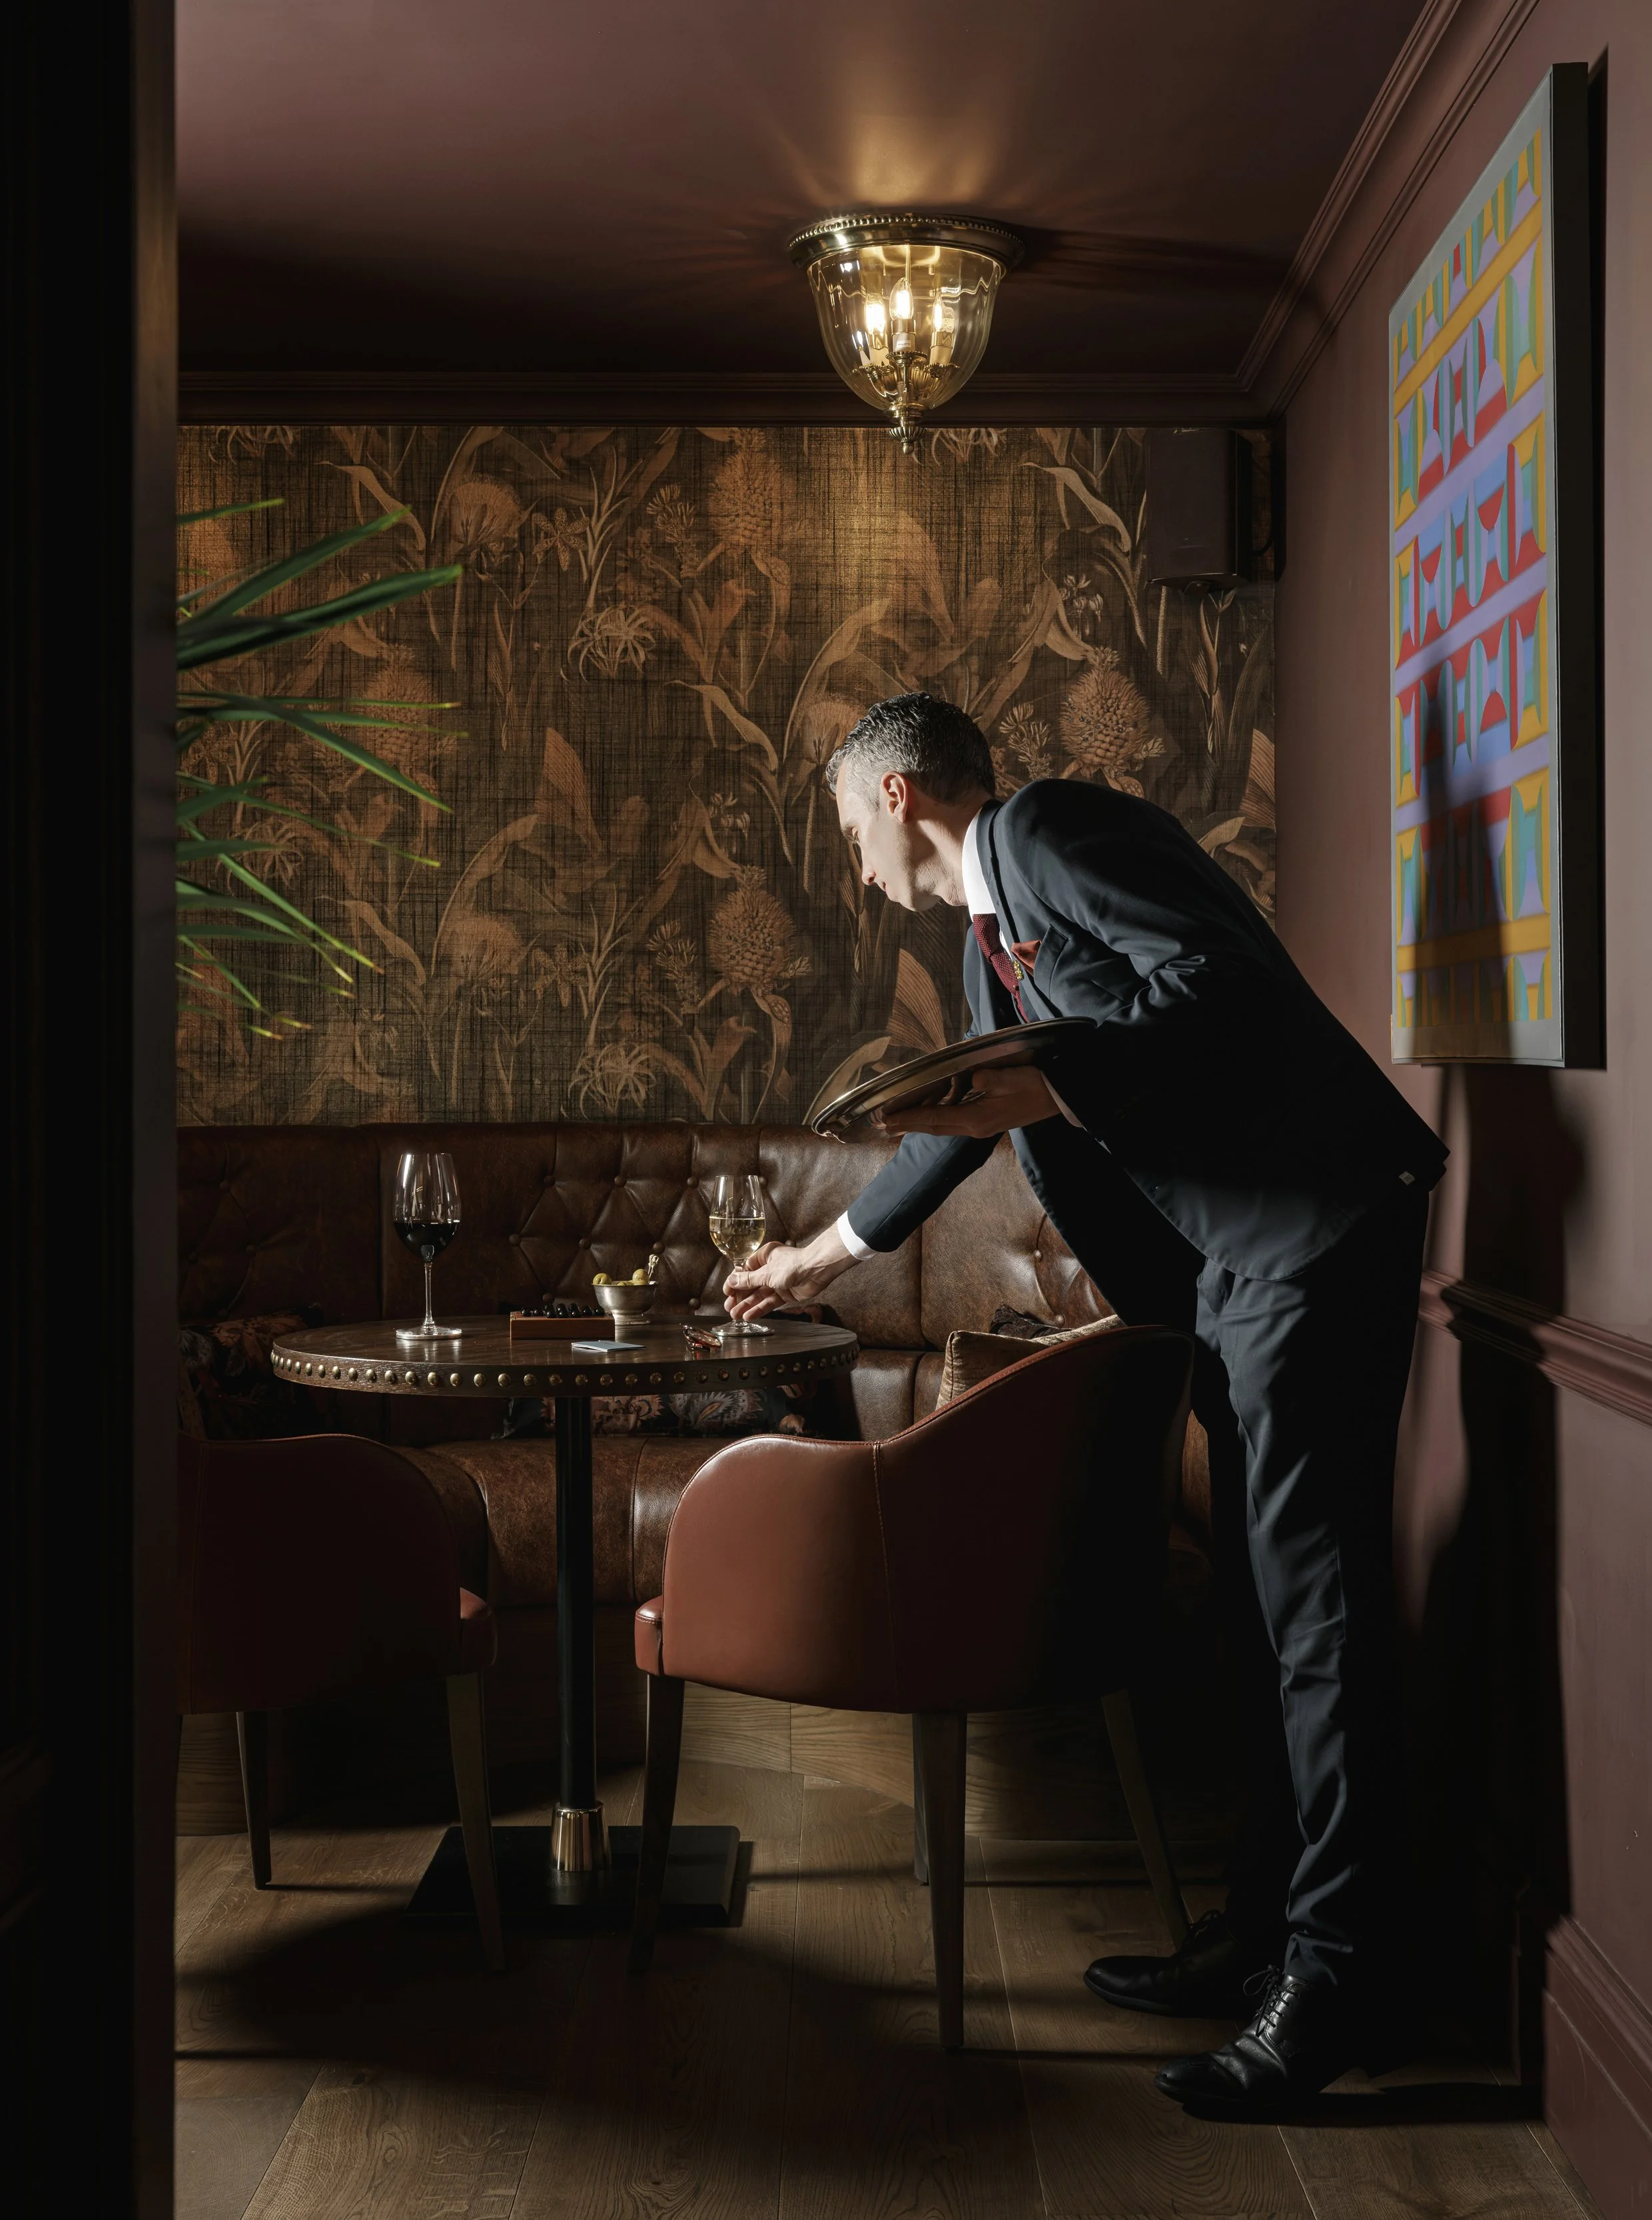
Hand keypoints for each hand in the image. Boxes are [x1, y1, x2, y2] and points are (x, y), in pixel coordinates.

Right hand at [723, 1225, 854, 1320]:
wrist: (817, 1271)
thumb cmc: (793, 1265)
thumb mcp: (766, 1273)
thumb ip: (748, 1280)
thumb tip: (731, 1281)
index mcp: (764, 1257)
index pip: (744, 1271)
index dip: (734, 1282)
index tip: (726, 1292)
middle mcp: (770, 1269)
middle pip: (751, 1285)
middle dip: (740, 1296)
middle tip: (729, 1307)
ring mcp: (778, 1282)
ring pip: (759, 1295)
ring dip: (747, 1305)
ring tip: (735, 1315)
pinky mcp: (785, 1294)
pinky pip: (769, 1302)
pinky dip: (760, 1309)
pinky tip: (749, 1316)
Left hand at [878, 1061, 1061, 1138]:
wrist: (1060, 1098)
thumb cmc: (1037, 1085)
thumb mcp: (1011, 1078)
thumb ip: (987, 1079)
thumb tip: (970, 1080)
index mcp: (976, 1118)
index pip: (934, 1118)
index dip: (908, 1117)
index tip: (886, 1118)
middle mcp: (974, 1127)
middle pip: (933, 1126)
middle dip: (907, 1124)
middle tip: (881, 1123)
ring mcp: (980, 1126)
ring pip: (942, 1126)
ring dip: (919, 1123)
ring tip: (896, 1121)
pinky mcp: (987, 1121)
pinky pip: (953, 1122)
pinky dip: (935, 1119)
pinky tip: (928, 1115)